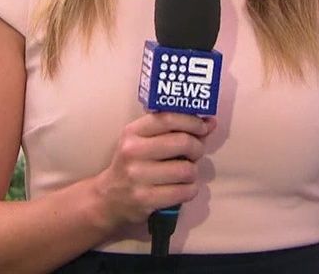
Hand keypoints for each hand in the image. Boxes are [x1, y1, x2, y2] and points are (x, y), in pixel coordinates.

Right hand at [92, 113, 215, 229]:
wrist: (108, 199)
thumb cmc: (132, 165)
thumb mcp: (144, 142)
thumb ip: (175, 131)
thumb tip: (210, 122)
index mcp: (132, 132)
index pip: (168, 119)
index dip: (192, 121)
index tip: (203, 126)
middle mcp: (133, 151)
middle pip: (183, 142)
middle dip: (197, 148)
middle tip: (195, 153)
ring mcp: (138, 177)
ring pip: (187, 170)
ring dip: (193, 172)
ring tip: (186, 173)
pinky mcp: (145, 199)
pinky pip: (184, 192)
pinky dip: (191, 189)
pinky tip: (183, 188)